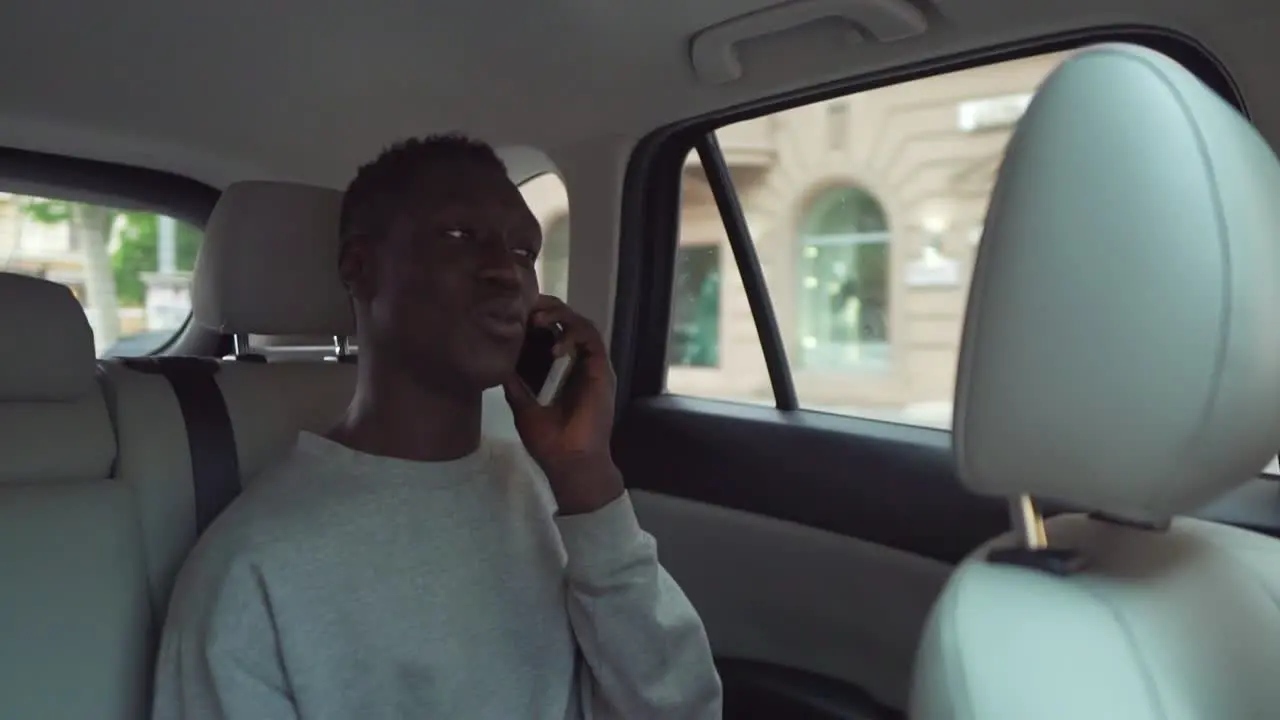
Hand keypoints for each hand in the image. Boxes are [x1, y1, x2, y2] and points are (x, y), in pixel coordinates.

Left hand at [503, 296, 623, 513]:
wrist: (570, 462)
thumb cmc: (548, 441)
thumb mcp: (522, 405)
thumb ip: (513, 382)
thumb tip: (495, 360)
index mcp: (558, 368)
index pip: (549, 331)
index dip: (535, 317)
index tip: (513, 312)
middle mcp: (576, 362)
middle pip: (566, 320)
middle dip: (547, 308)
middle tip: (526, 307)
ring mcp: (590, 365)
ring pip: (581, 324)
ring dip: (560, 316)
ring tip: (538, 319)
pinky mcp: (602, 370)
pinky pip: (592, 340)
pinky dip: (574, 336)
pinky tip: (556, 346)